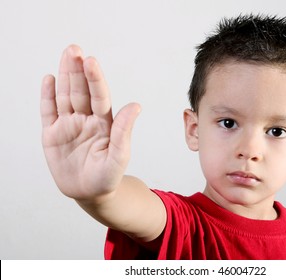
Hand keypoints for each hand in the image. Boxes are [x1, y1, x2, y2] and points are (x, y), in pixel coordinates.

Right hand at [41, 45, 139, 200]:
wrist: (90, 193)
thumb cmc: (107, 176)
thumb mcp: (119, 156)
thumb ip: (124, 131)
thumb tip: (136, 106)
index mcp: (104, 123)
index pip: (99, 97)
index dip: (95, 79)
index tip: (91, 62)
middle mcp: (87, 120)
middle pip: (81, 91)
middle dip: (77, 71)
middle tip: (74, 49)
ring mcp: (69, 125)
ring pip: (65, 96)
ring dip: (64, 76)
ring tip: (65, 55)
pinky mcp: (53, 134)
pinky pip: (49, 112)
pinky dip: (47, 96)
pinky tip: (49, 80)